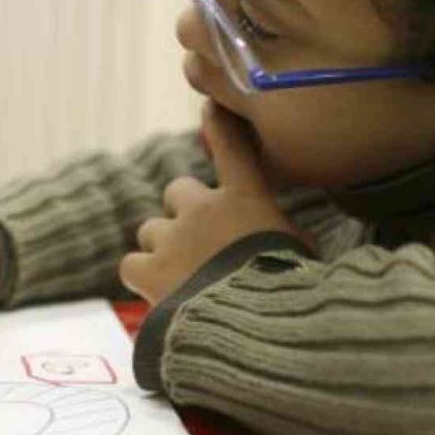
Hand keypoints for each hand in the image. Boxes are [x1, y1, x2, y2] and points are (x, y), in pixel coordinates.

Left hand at [119, 101, 301, 305]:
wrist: (255, 328)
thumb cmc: (290, 292)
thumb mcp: (304, 255)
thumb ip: (287, 238)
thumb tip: (294, 245)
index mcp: (246, 199)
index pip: (231, 146)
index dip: (218, 123)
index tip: (209, 107)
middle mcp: (202, 209)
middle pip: (178, 192)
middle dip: (185, 212)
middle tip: (202, 245)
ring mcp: (171, 238)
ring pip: (151, 229)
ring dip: (162, 246)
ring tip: (183, 278)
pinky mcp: (148, 271)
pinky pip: (130, 264)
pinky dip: (141, 276)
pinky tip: (157, 294)